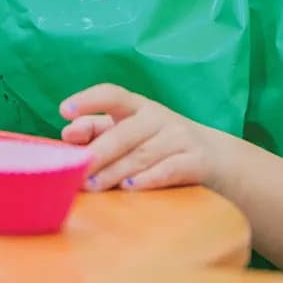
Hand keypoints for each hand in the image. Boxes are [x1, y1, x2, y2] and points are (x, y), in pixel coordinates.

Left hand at [60, 83, 219, 191]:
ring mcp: (179, 137)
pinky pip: (170, 169)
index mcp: (138, 106)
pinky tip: (130, 187)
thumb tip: (67, 134)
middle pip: (123, 133)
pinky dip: (149, 178)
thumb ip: (97, 130)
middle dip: (97, 153)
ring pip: (142, 154)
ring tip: (93, 185)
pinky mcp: (196, 161)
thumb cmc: (160, 143)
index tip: (64, 111)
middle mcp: (158, 117)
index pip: (112, 94)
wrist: (219, 158)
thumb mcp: (131, 131)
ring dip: (115, 171)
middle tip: (75, 171)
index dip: (88, 100)